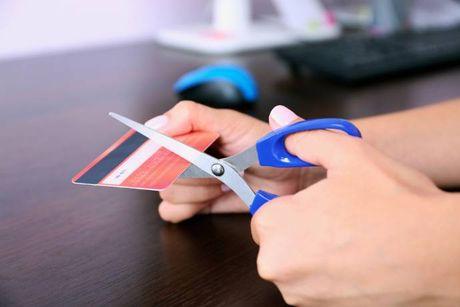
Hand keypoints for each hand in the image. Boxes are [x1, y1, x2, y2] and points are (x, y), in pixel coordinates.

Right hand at [148, 101, 306, 222]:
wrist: (292, 178)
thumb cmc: (270, 147)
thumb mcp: (234, 124)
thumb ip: (194, 116)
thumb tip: (155, 123)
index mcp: (192, 130)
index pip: (156, 139)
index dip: (164, 150)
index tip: (187, 156)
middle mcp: (186, 154)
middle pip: (160, 170)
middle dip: (192, 174)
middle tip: (219, 170)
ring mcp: (189, 180)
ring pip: (166, 192)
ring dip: (195, 192)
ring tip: (221, 184)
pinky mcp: (195, 203)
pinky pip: (170, 211)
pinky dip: (187, 209)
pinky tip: (209, 199)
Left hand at [251, 107, 459, 305]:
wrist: (440, 255)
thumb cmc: (395, 205)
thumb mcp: (348, 154)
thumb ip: (304, 138)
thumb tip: (280, 121)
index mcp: (275, 227)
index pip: (262, 209)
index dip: (290, 202)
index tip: (315, 200)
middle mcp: (278, 267)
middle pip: (275, 237)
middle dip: (298, 224)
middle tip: (337, 214)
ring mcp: (300, 294)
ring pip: (294, 260)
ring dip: (314, 247)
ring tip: (351, 233)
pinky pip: (313, 282)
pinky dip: (328, 269)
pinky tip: (356, 255)